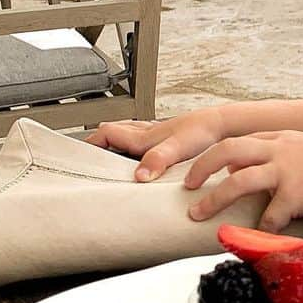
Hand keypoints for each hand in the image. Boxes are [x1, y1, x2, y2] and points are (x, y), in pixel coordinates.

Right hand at [86, 107, 226, 179]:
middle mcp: (147, 133)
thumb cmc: (202, 132)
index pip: (106, 134)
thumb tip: (139, 176)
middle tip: (92, 159)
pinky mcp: (171, 138)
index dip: (90, 143)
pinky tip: (147, 160)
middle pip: (113, 133)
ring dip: (118, 145)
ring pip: (129, 135)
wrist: (224, 125)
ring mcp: (158, 134)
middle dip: (100, 144)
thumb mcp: (177, 148)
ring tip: (114, 161)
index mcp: (142, 136)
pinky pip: (147, 141)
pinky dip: (139, 148)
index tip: (79, 156)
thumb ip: (157, 160)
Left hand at [183, 131, 302, 230]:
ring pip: (237, 180)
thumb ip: (289, 157)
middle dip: (201, 167)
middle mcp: (280, 149)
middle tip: (187, 185)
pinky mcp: (298, 193)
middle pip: (227, 150)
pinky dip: (260, 229)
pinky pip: (270, 215)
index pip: (240, 140)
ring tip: (197, 213)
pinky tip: (256, 239)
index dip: (217, 155)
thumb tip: (265, 175)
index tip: (204, 169)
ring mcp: (288, 170)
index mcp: (283, 138)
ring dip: (213, 199)